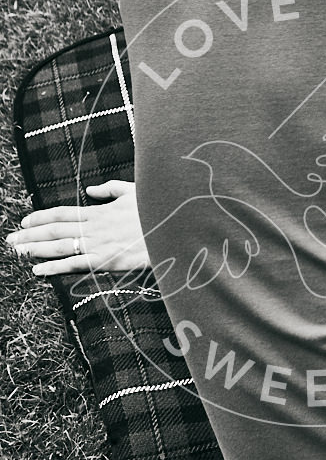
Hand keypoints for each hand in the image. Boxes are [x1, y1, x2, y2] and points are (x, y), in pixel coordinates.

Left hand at [4, 181, 150, 275]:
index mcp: (101, 211)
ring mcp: (98, 244)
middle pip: (54, 229)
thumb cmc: (158, 210)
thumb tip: (91, 190)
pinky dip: (54, 267)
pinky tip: (38, 270)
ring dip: (35, 249)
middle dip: (30, 234)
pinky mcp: (105, 261)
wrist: (175, 230)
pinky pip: (73, 264)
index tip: (25, 221)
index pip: (63, 213)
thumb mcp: (136, 192)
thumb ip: (112, 189)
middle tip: (11, 239)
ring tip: (17, 251)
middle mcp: (94, 227)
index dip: (41, 217)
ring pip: (58, 246)